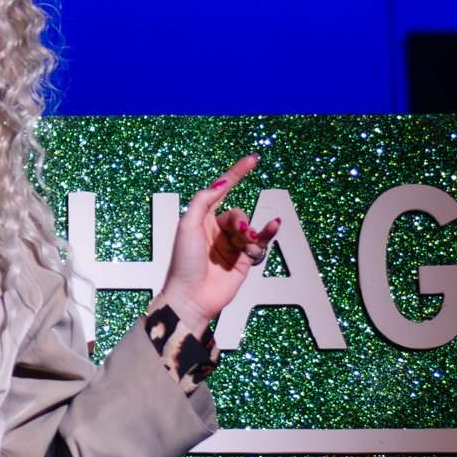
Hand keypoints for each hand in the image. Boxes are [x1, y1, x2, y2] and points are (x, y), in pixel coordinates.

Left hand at [161, 153, 281, 335]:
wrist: (192, 297)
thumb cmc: (183, 262)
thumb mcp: (188, 225)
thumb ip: (203, 200)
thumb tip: (221, 182)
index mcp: (201, 219)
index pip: (221, 190)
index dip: (237, 173)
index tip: (253, 159)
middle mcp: (216, 231)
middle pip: (237, 212)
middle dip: (240, 219)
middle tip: (239, 232)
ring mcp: (231, 245)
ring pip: (250, 227)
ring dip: (251, 232)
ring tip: (246, 242)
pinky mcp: (243, 260)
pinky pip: (260, 242)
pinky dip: (267, 233)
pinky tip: (272, 228)